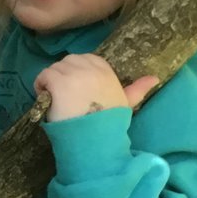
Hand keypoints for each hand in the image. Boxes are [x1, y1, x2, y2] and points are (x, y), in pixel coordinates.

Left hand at [34, 54, 158, 121]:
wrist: (95, 137)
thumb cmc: (109, 122)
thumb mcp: (126, 103)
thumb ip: (137, 89)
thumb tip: (156, 77)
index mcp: (105, 70)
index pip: (84, 59)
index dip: (76, 74)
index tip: (75, 92)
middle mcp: (89, 67)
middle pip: (67, 62)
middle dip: (62, 76)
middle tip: (64, 97)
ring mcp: (73, 73)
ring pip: (53, 69)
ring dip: (50, 83)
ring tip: (55, 101)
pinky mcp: (58, 81)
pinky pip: (43, 76)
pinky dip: (41, 87)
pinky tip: (46, 100)